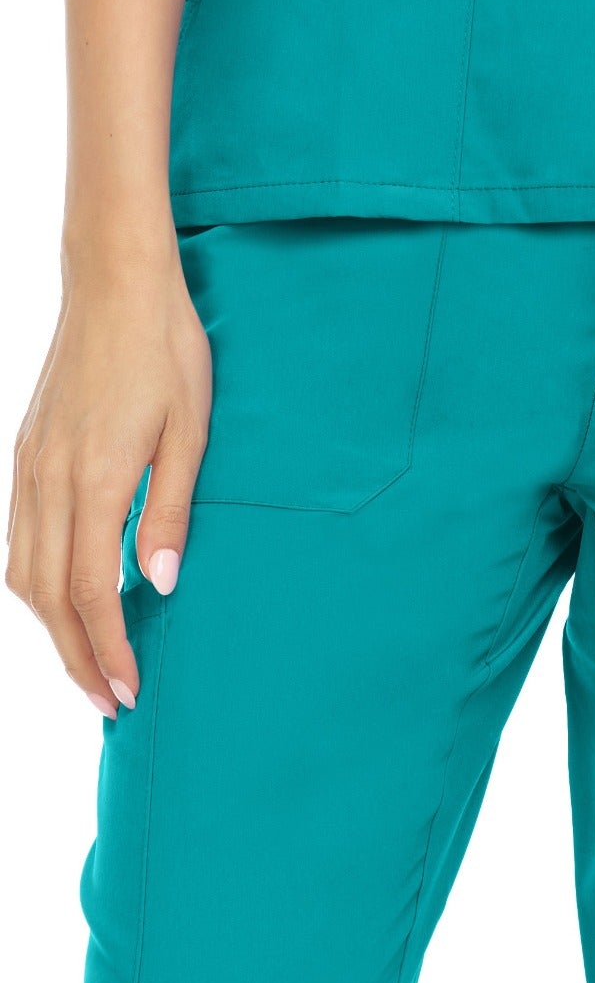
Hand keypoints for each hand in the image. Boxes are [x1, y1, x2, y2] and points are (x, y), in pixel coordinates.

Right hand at [7, 227, 210, 716]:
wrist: (114, 281)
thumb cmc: (165, 349)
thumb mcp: (189, 429)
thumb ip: (171, 511)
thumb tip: (157, 586)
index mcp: (95, 478)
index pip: (90, 591)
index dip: (107, 649)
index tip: (129, 691)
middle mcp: (49, 480)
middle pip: (46, 597)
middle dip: (74, 657)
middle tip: (108, 701)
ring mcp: (27, 466)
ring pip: (21, 572)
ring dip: (50, 628)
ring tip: (88, 662)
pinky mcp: (23, 452)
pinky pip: (17, 539)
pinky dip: (36, 585)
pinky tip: (64, 600)